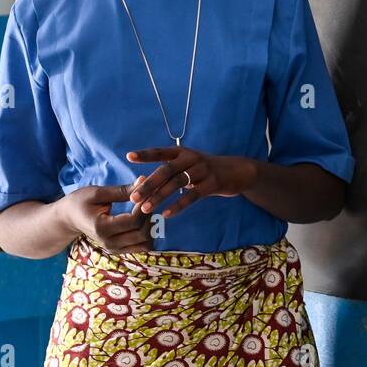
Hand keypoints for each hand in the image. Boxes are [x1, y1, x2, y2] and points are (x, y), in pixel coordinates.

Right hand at [60, 183, 152, 253]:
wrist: (69, 219)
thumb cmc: (81, 202)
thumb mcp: (98, 193)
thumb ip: (122, 190)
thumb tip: (144, 181)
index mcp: (102, 228)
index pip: (134, 221)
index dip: (144, 206)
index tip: (145, 193)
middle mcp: (109, 242)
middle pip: (143, 232)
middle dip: (150, 215)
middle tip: (147, 201)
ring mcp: (114, 249)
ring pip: (146, 243)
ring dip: (151, 226)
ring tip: (144, 210)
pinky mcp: (119, 250)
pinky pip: (142, 246)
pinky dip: (148, 234)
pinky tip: (142, 219)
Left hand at [126, 146, 256, 218]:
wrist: (237, 171)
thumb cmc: (206, 170)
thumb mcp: (189, 164)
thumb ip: (171, 171)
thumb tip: (144, 185)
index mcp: (183, 152)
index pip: (161, 152)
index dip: (146, 154)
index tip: (129, 156)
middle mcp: (191, 158)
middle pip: (166, 170)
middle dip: (149, 184)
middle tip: (133, 197)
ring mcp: (203, 170)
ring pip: (177, 183)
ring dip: (160, 197)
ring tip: (146, 209)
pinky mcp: (212, 183)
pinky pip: (192, 196)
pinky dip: (178, 205)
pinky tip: (167, 214)